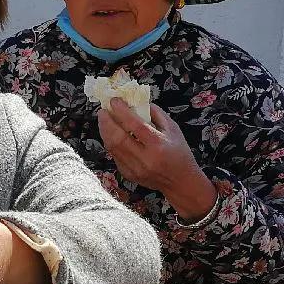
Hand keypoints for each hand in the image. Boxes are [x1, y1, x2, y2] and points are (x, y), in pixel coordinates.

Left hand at [97, 98, 215, 218]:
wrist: (181, 182)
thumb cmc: (179, 153)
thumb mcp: (173, 129)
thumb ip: (156, 114)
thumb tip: (137, 101)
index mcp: (158, 144)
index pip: (135, 125)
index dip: (122, 111)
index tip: (114, 101)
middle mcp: (145, 158)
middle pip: (118, 138)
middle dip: (107, 122)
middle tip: (103, 110)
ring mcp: (135, 169)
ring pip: (112, 148)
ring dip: (105, 131)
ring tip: (104, 120)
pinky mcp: (129, 175)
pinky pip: (114, 156)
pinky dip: (110, 143)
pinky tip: (110, 135)